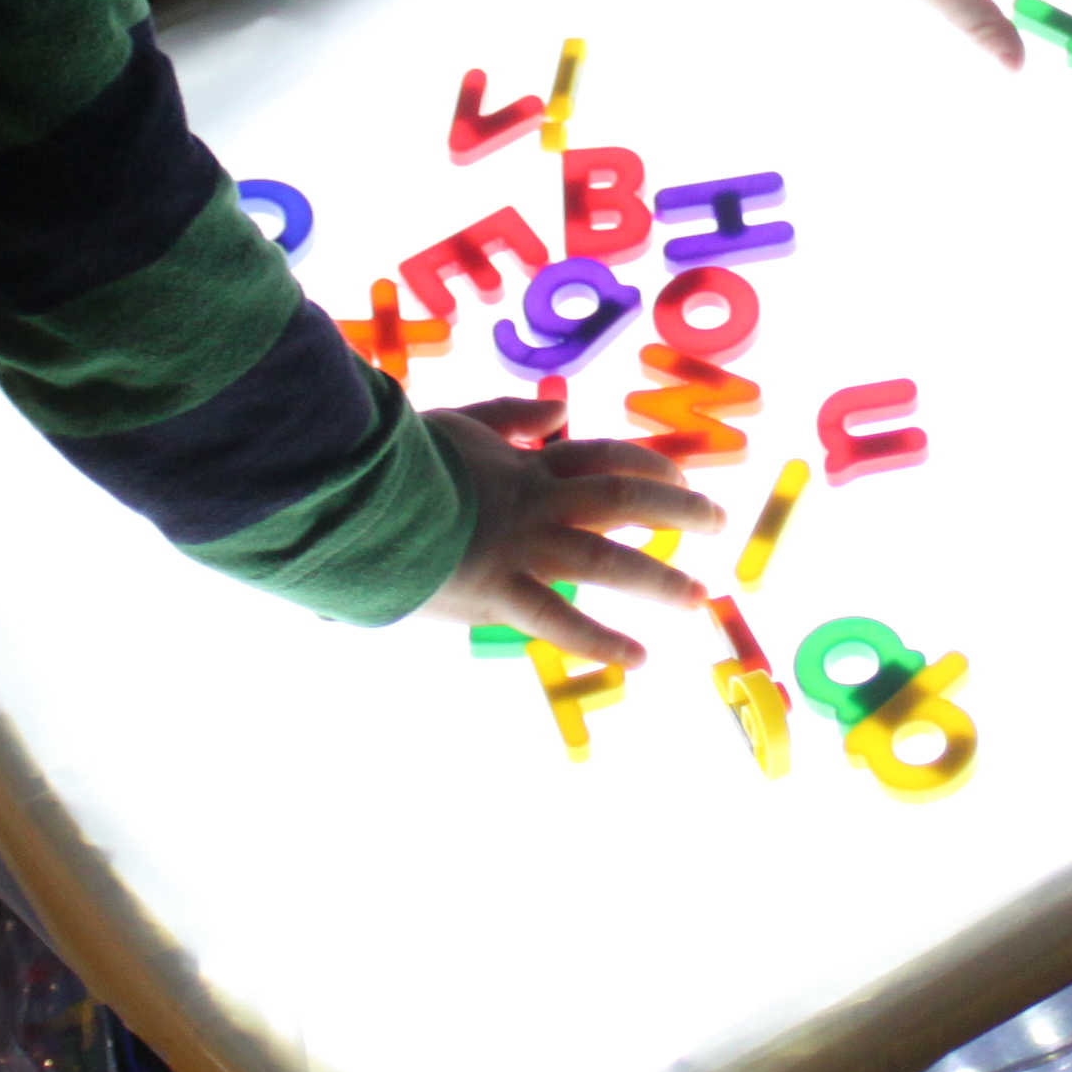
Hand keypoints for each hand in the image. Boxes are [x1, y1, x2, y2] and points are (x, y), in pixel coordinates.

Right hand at [419, 400, 717, 665]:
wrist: (354, 499)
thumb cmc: (397, 462)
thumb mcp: (458, 423)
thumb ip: (510, 419)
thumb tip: (559, 413)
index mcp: (527, 463)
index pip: (606, 456)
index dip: (652, 466)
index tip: (683, 482)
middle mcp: (535, 501)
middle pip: (623, 495)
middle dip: (678, 509)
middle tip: (717, 522)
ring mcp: (520, 546)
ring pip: (604, 556)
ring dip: (657, 577)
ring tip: (697, 596)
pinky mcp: (495, 590)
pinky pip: (556, 618)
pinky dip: (600, 640)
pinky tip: (638, 657)